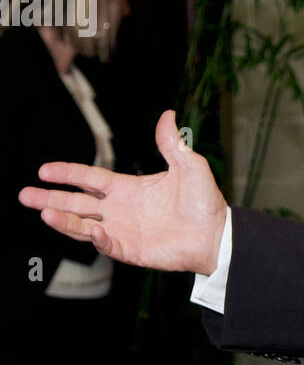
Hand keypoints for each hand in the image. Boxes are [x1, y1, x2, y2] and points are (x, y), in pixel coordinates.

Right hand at [19, 109, 227, 275]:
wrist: (217, 234)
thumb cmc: (205, 202)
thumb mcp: (189, 165)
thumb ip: (170, 143)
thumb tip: (167, 114)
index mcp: (128, 188)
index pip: (89, 179)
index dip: (68, 173)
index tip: (43, 170)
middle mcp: (120, 210)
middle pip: (77, 203)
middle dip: (51, 198)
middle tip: (24, 195)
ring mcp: (123, 231)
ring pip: (83, 226)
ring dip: (63, 220)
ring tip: (43, 212)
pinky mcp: (132, 251)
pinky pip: (108, 245)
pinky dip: (97, 239)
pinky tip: (90, 230)